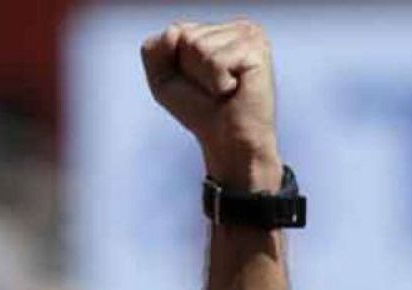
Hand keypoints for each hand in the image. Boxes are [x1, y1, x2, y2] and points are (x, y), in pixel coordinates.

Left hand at [141, 20, 280, 189]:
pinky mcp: (257, 50)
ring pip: (199, 47)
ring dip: (204, 78)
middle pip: (186, 37)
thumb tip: (173, 30)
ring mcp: (250, 35)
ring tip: (224, 90)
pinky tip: (234, 90)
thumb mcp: (162, 79)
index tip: (196, 82)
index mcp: (218, 29)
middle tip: (212, 88)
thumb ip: (153, 50)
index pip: (176, 31)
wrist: (227, 141)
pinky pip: (215, 61)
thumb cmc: (199, 110)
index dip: (176, 64)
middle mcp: (237, 26)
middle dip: (190, 71)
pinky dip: (217, 83)